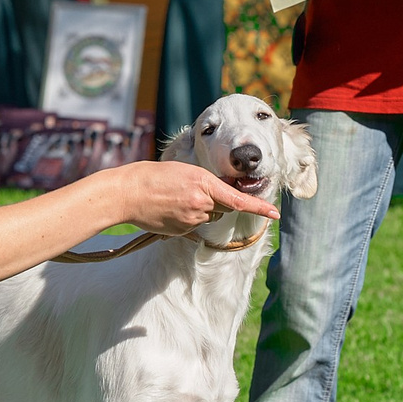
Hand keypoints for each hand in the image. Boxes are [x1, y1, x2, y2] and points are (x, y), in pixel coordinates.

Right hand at [106, 161, 277, 234]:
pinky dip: (189, 218)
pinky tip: (171, 208)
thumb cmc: (154, 176)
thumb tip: (220, 195)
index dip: (259, 207)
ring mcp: (192, 219)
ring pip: (210, 217)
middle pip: (225, 207)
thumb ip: (206, 183)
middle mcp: (201, 204)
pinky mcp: (182, 231)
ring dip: (202, 209)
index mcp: (203, 184)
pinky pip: (195, 225)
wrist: (127, 193)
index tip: (275, 213)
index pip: (238, 200)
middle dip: (219, 201)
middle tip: (194, 190)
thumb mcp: (185, 170)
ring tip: (177, 198)